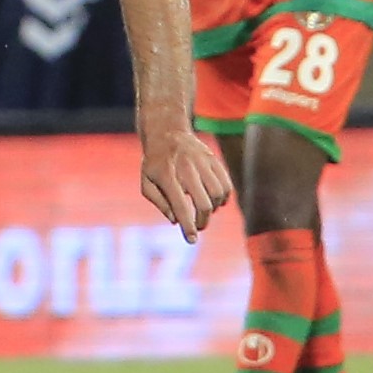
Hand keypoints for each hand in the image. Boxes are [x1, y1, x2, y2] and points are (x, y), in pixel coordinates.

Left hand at [138, 125, 233, 240]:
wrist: (167, 131)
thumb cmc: (155, 162)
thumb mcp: (147, 182)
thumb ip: (159, 202)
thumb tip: (175, 220)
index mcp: (167, 176)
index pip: (180, 206)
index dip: (187, 226)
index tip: (192, 240)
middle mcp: (186, 168)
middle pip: (203, 203)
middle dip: (202, 221)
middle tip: (198, 226)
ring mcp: (202, 162)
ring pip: (218, 194)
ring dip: (213, 209)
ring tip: (204, 210)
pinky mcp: (213, 159)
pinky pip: (225, 184)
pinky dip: (223, 197)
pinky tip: (214, 200)